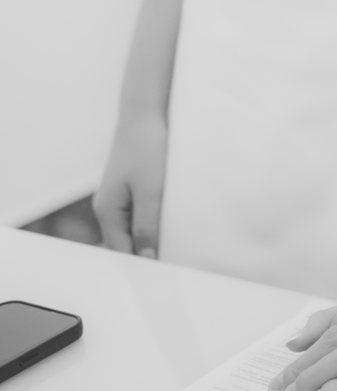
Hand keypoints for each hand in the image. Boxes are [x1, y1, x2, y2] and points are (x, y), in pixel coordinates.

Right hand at [93, 109, 168, 256]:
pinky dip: (153, 220)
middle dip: (146, 254)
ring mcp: (119, 197)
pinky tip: (170, 222)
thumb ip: (147, 226)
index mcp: (107, 211)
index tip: (162, 278)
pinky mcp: (132, 187)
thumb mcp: (150, 191)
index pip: (121, 251)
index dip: (141, 266)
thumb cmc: (146, 147)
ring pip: (134, 228)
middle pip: (126, 242)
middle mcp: (109, 207)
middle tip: (173, 264)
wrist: (145, 112)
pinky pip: (140, 213)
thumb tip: (145, 259)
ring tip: (175, 246)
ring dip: (151, 236)